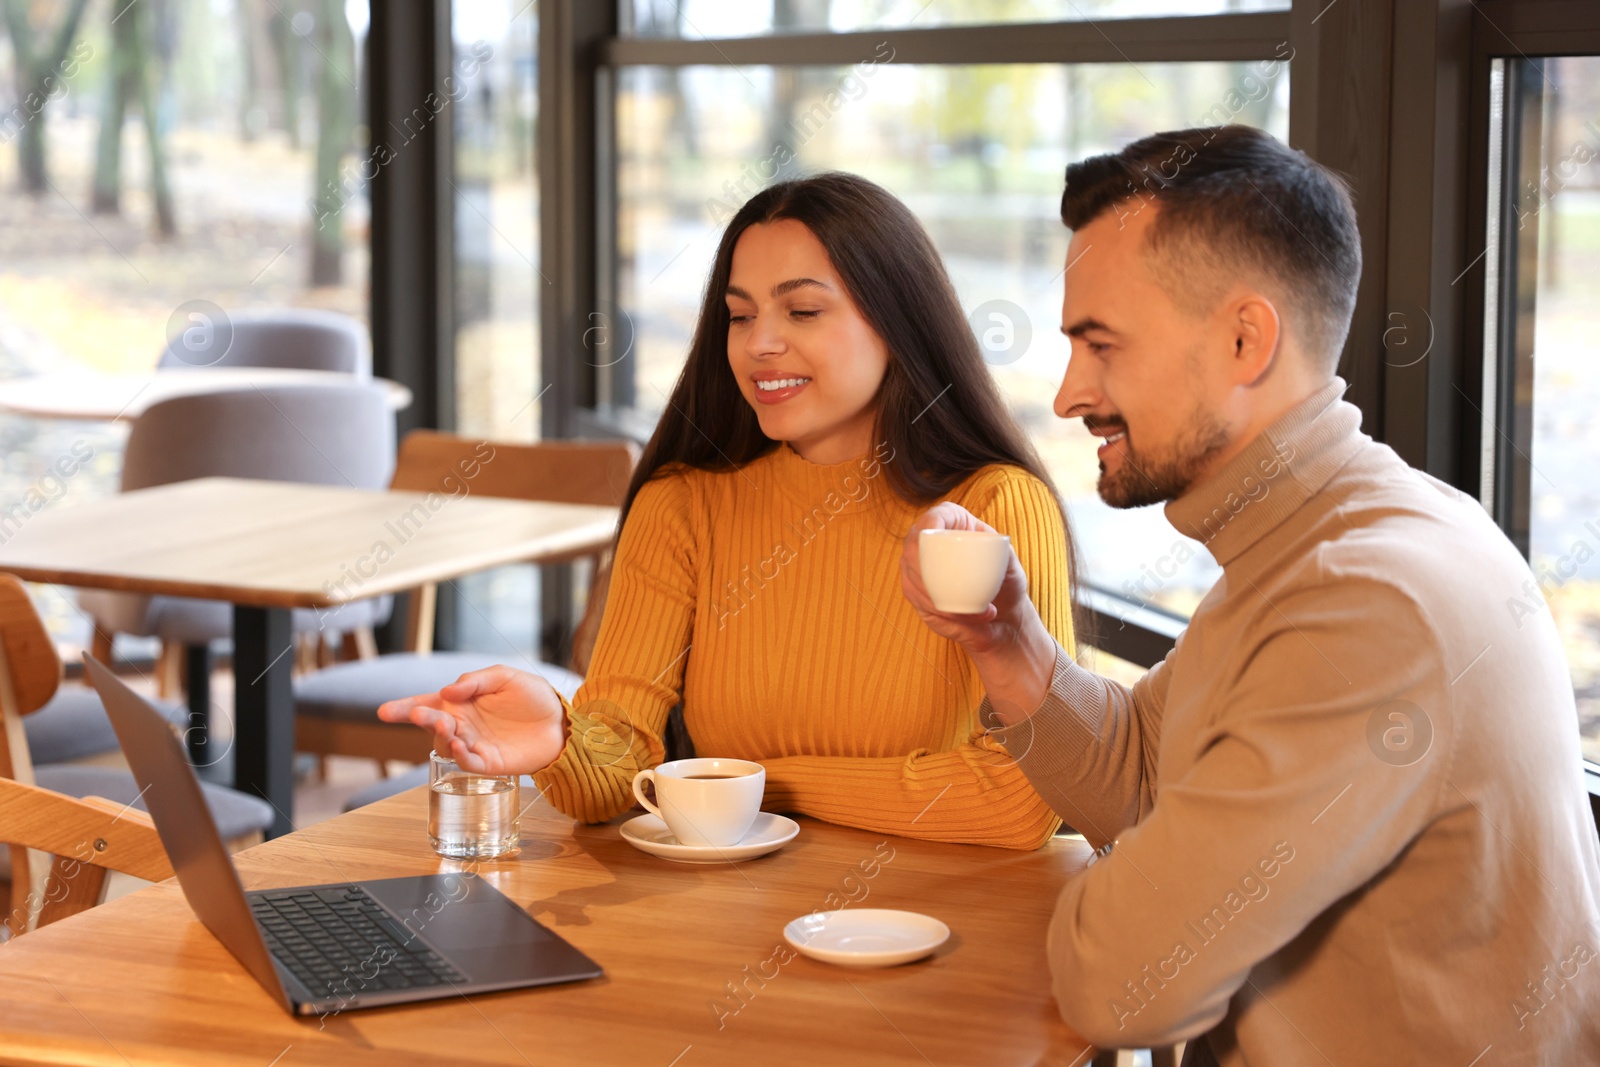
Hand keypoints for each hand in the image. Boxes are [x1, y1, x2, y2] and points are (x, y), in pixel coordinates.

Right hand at [376, 665, 567, 774]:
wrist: (560, 721)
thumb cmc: (531, 697)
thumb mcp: (504, 677)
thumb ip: (476, 681)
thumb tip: (447, 691)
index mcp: (461, 703)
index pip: (427, 704)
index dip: (405, 708)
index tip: (384, 711)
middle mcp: (463, 725)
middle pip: (434, 724)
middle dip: (423, 718)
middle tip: (418, 713)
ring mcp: (474, 745)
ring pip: (447, 745)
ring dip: (443, 736)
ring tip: (448, 725)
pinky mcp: (489, 763)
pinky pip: (468, 763)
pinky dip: (461, 756)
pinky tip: (461, 744)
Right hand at [900, 502, 1057, 722]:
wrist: (1011, 642)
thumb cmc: (1013, 601)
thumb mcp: (1010, 572)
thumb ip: (992, 556)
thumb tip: (975, 543)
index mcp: (960, 530)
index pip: (933, 517)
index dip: (930, 531)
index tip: (940, 550)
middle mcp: (938, 551)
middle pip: (913, 550)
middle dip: (934, 578)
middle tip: (962, 599)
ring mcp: (926, 578)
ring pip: (912, 581)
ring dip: (941, 602)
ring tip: (976, 616)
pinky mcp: (923, 603)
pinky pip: (920, 606)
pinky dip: (942, 618)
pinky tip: (965, 626)